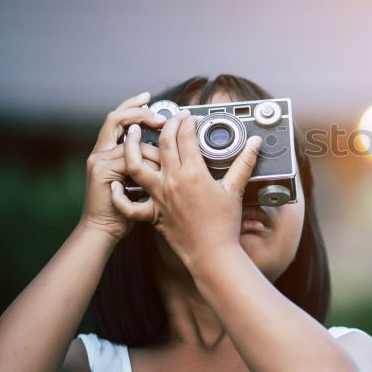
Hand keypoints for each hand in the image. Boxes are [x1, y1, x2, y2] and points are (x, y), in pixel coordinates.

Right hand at [78, 91, 165, 239]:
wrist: (104, 230)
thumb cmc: (123, 209)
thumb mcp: (137, 181)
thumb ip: (147, 163)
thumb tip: (171, 151)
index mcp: (109, 151)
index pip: (119, 119)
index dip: (133, 106)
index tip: (151, 100)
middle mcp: (101, 152)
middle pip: (116, 118)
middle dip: (140, 111)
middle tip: (163, 115)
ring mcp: (99, 160)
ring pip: (127, 138)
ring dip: (148, 136)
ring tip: (164, 133)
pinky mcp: (102, 171)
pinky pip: (128, 157)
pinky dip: (146, 159)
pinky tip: (159, 164)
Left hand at [110, 109, 261, 267]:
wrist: (212, 253)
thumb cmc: (224, 224)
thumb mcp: (235, 189)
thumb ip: (245, 162)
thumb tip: (256, 142)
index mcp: (194, 173)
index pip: (186, 137)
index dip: (188, 122)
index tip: (191, 117)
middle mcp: (172, 181)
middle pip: (163, 143)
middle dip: (167, 124)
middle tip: (171, 118)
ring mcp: (159, 196)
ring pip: (136, 165)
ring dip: (132, 146)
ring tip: (132, 133)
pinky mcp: (152, 213)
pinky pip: (129, 204)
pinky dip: (119, 194)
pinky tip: (115, 183)